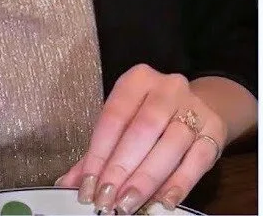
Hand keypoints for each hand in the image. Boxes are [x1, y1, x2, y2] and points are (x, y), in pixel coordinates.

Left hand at [56, 64, 226, 212]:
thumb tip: (68, 183)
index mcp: (138, 79)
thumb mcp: (125, 121)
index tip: (87, 184)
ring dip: (145, 180)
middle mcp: (167, 88)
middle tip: (105, 198)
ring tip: (126, 204)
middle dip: (121, 168)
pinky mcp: (214, 131)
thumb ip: (99, 152)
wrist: (202, 104)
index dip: (99, 153)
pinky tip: (162, 202)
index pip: (113, 116)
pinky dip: (178, 184)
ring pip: (169, 146)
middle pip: (141, 130)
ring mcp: (194, 107)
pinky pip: (196, 161)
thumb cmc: (151, 114)